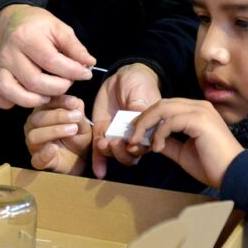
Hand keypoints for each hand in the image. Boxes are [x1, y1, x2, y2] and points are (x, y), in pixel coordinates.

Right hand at [0, 5, 95, 109]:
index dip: (72, 71)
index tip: (86, 73)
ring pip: (15, 92)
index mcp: (27, 37)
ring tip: (52, 94)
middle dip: (58, 87)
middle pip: (34, 81)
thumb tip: (89, 63)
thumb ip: (74, 47)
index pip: (51, 60)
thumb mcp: (60, 29)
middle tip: (69, 82)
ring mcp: (1, 66)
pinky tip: (32, 98)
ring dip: (38, 99)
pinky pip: (1, 95)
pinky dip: (15, 102)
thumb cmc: (41, 26)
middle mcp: (10, 53)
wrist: (15, 22)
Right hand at [24, 95, 89, 174]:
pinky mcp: (38, 162)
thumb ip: (77, 112)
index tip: (73, 102)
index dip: (59, 101)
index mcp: (42, 112)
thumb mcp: (82, 122)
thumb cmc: (77, 136)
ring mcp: (34, 145)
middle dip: (58, 116)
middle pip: (37, 118)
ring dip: (54, 131)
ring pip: (34, 136)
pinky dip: (45, 153)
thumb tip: (75, 101)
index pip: (45, 103)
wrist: (80, 160)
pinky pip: (37, 159)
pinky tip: (54, 148)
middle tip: (76, 117)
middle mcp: (33, 127)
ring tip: (73, 130)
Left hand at [90, 64, 160, 178]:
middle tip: (115, 142)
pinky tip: (98, 171)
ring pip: (115, 154)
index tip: (130, 143)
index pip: (145, 146)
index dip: (138, 149)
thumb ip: (140, 111)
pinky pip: (99, 149)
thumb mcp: (141, 94)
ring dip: (109, 154)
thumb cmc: (139, 83)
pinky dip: (98, 161)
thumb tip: (139, 126)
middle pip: (130, 156)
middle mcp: (133, 137)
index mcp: (148, 130)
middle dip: (122, 153)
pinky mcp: (102, 132)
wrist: (122, 75)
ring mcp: (117, 135)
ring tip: (103, 143)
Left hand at [126, 98, 242, 188]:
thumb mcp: (183, 152)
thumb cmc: (212, 165)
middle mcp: (198, 106)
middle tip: (132, 137)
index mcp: (196, 111)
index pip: (165, 107)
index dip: (148, 119)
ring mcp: (200, 111)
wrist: (234, 174)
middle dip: (142, 120)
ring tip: (139, 142)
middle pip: (161, 104)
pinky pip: (170, 122)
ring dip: (146, 125)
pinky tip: (158, 147)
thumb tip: (151, 140)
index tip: (136, 135)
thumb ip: (168, 143)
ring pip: (163, 109)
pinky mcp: (200, 120)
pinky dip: (159, 134)